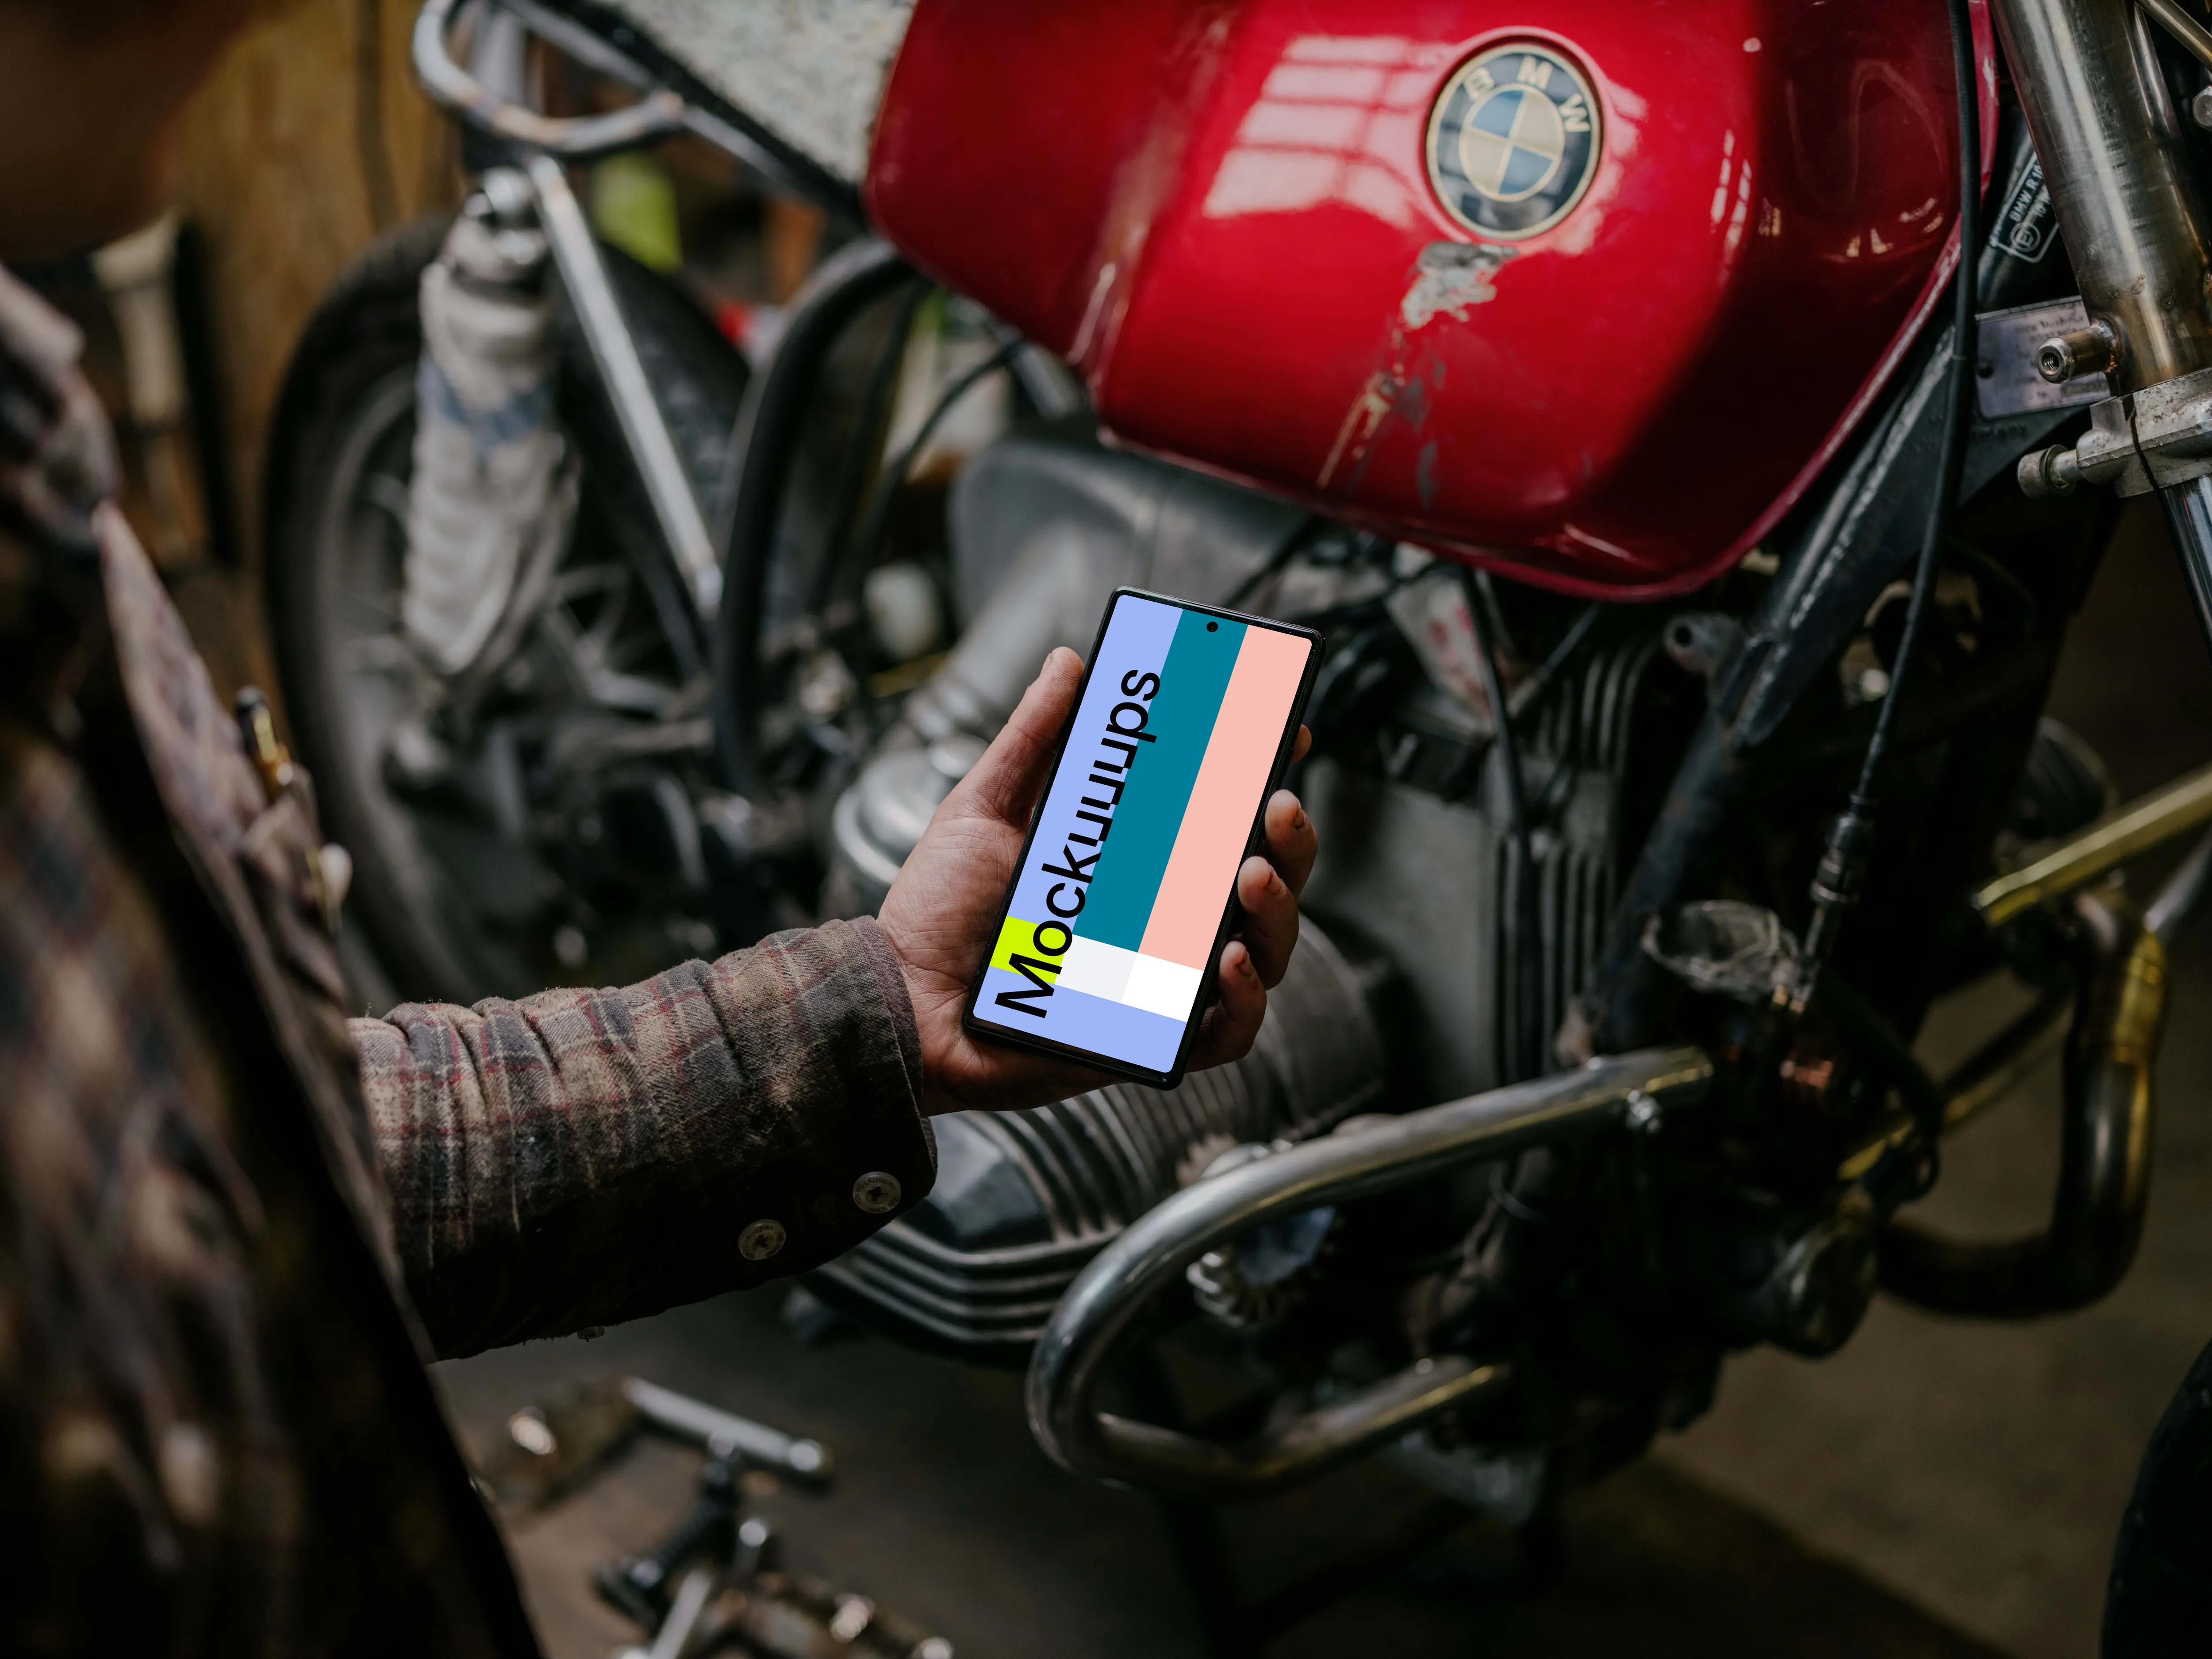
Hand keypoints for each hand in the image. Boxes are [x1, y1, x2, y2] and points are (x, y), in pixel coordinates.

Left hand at [878, 647, 1318, 1115]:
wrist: (901, 999)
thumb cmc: (938, 912)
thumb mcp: (984, 806)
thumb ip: (1034, 737)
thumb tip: (1069, 663)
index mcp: (1135, 859)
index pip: (1223, 817)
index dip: (1265, 775)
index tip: (1283, 731)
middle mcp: (1162, 918)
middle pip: (1266, 879)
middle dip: (1291, 840)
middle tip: (1276, 805)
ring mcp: (1164, 978)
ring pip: (1265, 949)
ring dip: (1276, 910)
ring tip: (1250, 877)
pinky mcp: (1153, 1038)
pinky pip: (1228, 1030)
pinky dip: (1244, 998)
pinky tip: (1228, 962)